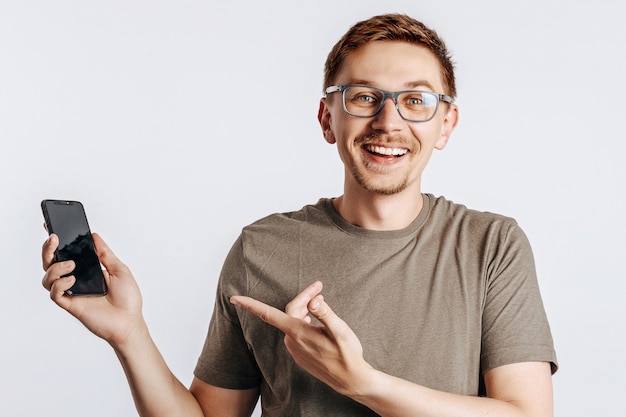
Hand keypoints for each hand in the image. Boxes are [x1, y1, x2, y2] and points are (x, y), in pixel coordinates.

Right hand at [41, 233, 144, 347]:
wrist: (130, 321)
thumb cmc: (128, 299)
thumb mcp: (119, 269)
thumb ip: (105, 254)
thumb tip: (94, 236)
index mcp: (87, 270)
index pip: (66, 254)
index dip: (56, 242)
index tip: (51, 227)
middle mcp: (76, 280)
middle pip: (51, 263)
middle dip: (47, 249)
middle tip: (53, 239)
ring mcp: (72, 292)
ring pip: (48, 277)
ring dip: (55, 267)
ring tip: (71, 265)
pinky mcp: (70, 305)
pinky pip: (55, 293)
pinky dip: (60, 284)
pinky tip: (73, 280)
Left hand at [230, 281, 373, 396]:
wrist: (351, 380)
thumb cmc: (347, 354)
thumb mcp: (341, 330)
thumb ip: (325, 313)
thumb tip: (313, 300)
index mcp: (298, 333)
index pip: (269, 314)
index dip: (250, 305)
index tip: (234, 298)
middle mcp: (292, 341)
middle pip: (291, 311)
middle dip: (304, 297)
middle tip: (320, 287)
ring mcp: (295, 349)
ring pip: (294, 321)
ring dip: (305, 310)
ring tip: (320, 301)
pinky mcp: (300, 355)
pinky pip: (297, 333)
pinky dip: (305, 322)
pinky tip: (316, 321)